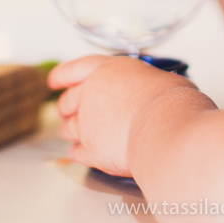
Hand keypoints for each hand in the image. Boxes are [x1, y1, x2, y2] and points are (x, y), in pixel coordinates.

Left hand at [48, 55, 214, 176]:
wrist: (165, 127)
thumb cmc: (170, 100)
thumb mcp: (160, 78)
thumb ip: (146, 84)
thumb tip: (156, 90)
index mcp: (107, 71)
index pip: (76, 68)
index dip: (63, 75)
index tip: (53, 81)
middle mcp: (91, 94)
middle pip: (68, 101)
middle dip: (65, 107)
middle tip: (65, 111)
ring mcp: (88, 123)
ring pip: (69, 127)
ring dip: (69, 130)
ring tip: (72, 134)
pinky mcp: (91, 150)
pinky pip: (77, 152)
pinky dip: (77, 152)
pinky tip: (79, 154)